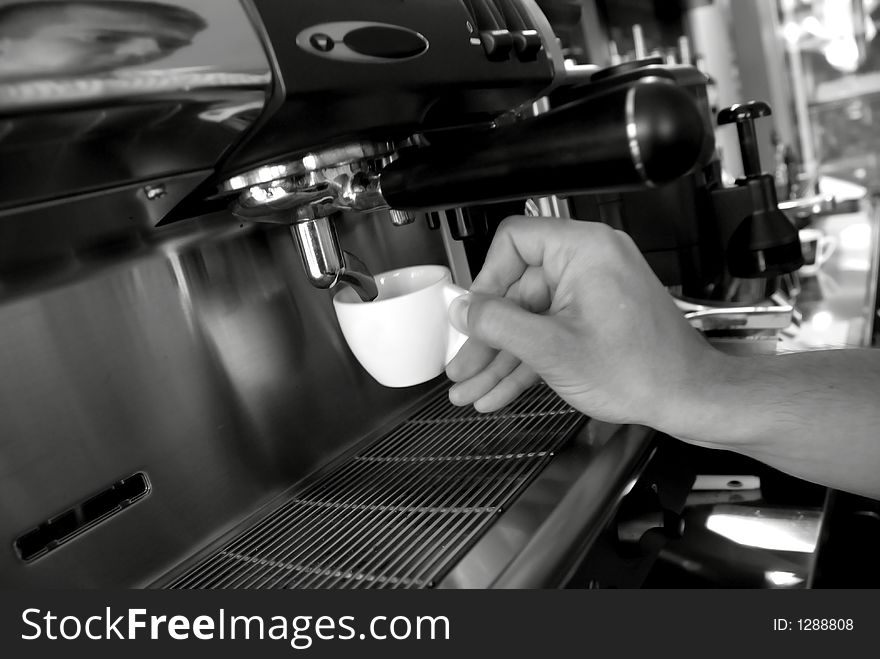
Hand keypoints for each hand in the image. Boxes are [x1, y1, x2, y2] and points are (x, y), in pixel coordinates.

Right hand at [445, 216, 720, 428]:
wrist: (690, 399)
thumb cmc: (643, 371)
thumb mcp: (552, 349)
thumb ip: (499, 325)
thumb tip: (464, 310)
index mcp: (583, 251)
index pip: (513, 242)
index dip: (486, 280)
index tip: (473, 315)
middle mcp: (589, 263)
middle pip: (517, 290)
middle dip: (486, 337)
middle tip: (462, 365)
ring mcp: (593, 292)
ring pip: (530, 319)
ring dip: (500, 358)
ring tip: (472, 389)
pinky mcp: (596, 318)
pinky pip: (550, 332)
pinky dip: (526, 360)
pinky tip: (499, 390)